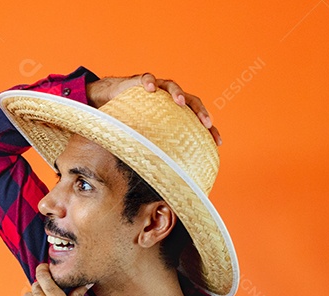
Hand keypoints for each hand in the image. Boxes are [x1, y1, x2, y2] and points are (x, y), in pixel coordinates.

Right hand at [86, 73, 221, 145]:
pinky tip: (150, 88)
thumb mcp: (145, 137)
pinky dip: (149, 82)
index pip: (197, 118)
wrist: (111, 97)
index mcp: (176, 111)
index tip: (217, 143)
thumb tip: (160, 183)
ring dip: (177, 93)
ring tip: (179, 102)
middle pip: (191, 100)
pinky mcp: (139, 82)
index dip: (209, 130)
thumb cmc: (131, 119)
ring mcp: (156, 87)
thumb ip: (154, 152)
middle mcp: (169, 98)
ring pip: (171, 86)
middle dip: (200, 111)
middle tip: (206, 123)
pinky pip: (145, 79)